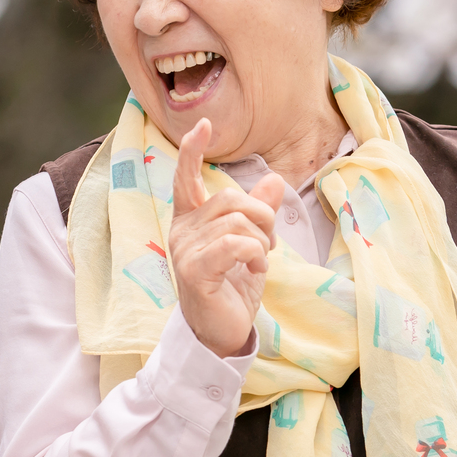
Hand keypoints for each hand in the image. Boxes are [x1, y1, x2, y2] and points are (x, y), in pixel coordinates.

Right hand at [168, 119, 283, 356]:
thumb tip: (274, 181)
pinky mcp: (195, 271)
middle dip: (261, 217)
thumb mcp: (251, 244)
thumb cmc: (232, 287)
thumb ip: (258, 213)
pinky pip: (235, 244)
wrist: (221, 332)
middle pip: (230, 199)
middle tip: (268, 243)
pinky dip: (254, 253)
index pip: (186, 178)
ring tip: (259, 259)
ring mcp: (184, 251)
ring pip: (237, 222)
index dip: (193, 151)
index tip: (203, 124)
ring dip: (261, 240)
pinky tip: (255, 267)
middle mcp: (181, 231)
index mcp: (190, 221)